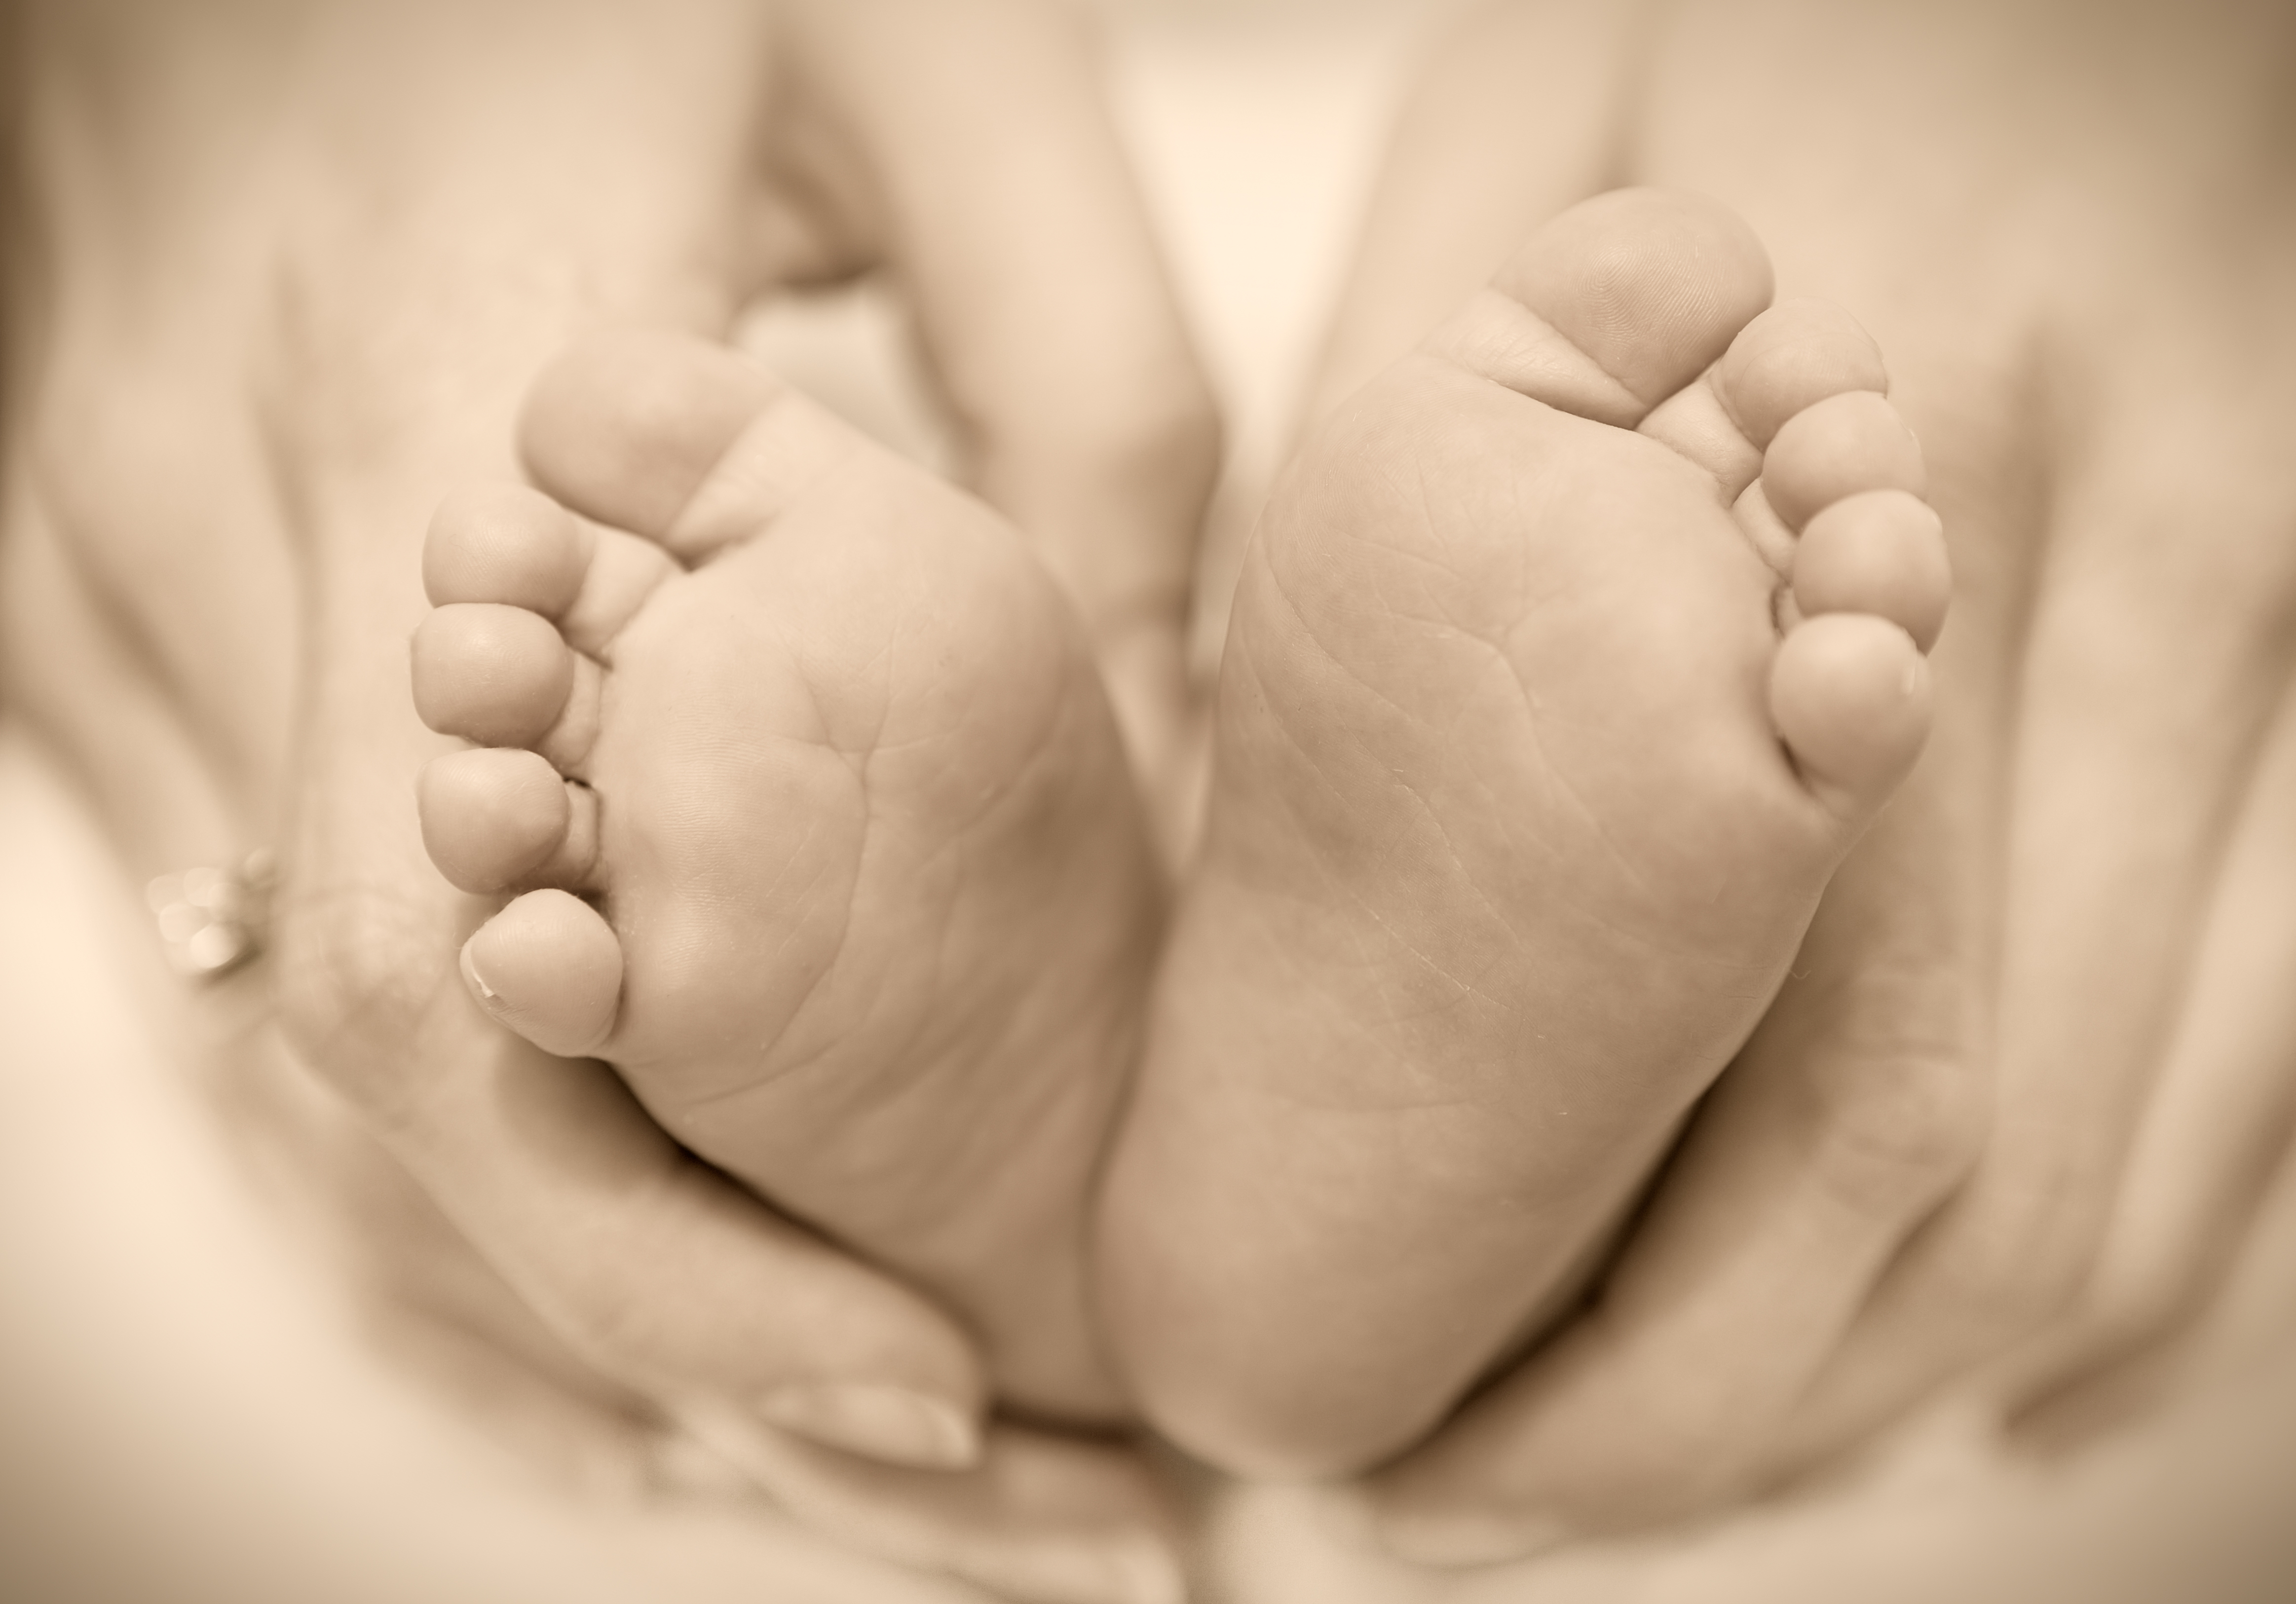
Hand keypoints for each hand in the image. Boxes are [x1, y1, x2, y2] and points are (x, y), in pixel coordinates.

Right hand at [10, 2, 1211, 1598]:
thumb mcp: (925, 82)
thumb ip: (1077, 388)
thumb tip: (1167, 708)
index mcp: (417, 442)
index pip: (477, 980)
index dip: (682, 1251)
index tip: (931, 1396)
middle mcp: (215, 570)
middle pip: (382, 1097)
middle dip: (655, 1337)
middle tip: (950, 1463)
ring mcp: (101, 611)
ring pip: (286, 1080)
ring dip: (542, 1288)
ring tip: (823, 1418)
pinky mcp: (81, 621)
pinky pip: (219, 968)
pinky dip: (410, 1154)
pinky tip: (592, 1264)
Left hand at [1281, 0, 2295, 1558]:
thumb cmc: (1750, 16)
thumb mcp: (1520, 195)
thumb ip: (1413, 458)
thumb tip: (1225, 751)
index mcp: (1868, 522)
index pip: (1776, 1082)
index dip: (1606, 1350)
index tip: (1407, 1447)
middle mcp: (2115, 612)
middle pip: (1954, 1184)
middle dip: (1712, 1427)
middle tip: (1483, 1505)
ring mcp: (2278, 640)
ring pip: (2127, 1179)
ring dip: (1891, 1395)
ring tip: (1666, 1478)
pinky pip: (2291, 1063)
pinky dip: (2142, 1284)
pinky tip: (1987, 1390)